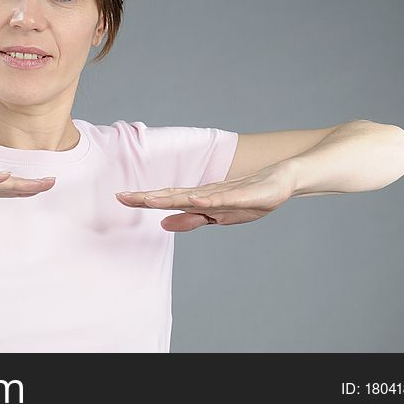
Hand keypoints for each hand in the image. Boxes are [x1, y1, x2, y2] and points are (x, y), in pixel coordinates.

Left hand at [115, 163, 295, 231]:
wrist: (283, 180)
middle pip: (171, 195)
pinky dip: (205, 199)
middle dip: (146, 197)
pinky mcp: (241, 194)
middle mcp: (206, 194)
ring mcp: (223, 193)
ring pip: (191, 195)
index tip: (119, 198)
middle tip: (120, 197)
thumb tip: (163, 224)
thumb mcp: (219, 216)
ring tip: (148, 199)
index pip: (165, 200)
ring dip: (169, 197)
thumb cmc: (251, 197)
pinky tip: (193, 199)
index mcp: (199, 200)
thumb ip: (191, 219)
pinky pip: (220, 198)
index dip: (143, 200)